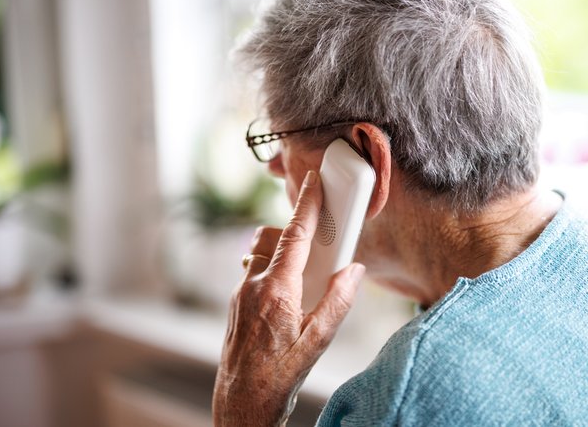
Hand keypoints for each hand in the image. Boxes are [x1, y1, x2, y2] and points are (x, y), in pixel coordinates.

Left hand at [212, 170, 365, 425]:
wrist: (241, 403)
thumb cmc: (280, 375)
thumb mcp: (318, 341)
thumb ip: (338, 301)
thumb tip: (353, 270)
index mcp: (277, 291)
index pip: (294, 236)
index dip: (306, 206)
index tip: (313, 183)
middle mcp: (253, 286)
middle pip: (273, 238)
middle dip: (295, 232)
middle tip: (319, 242)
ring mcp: (239, 294)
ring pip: (260, 255)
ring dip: (282, 253)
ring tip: (304, 274)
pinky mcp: (234, 305)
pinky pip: (253, 274)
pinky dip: (271, 272)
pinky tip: (287, 299)